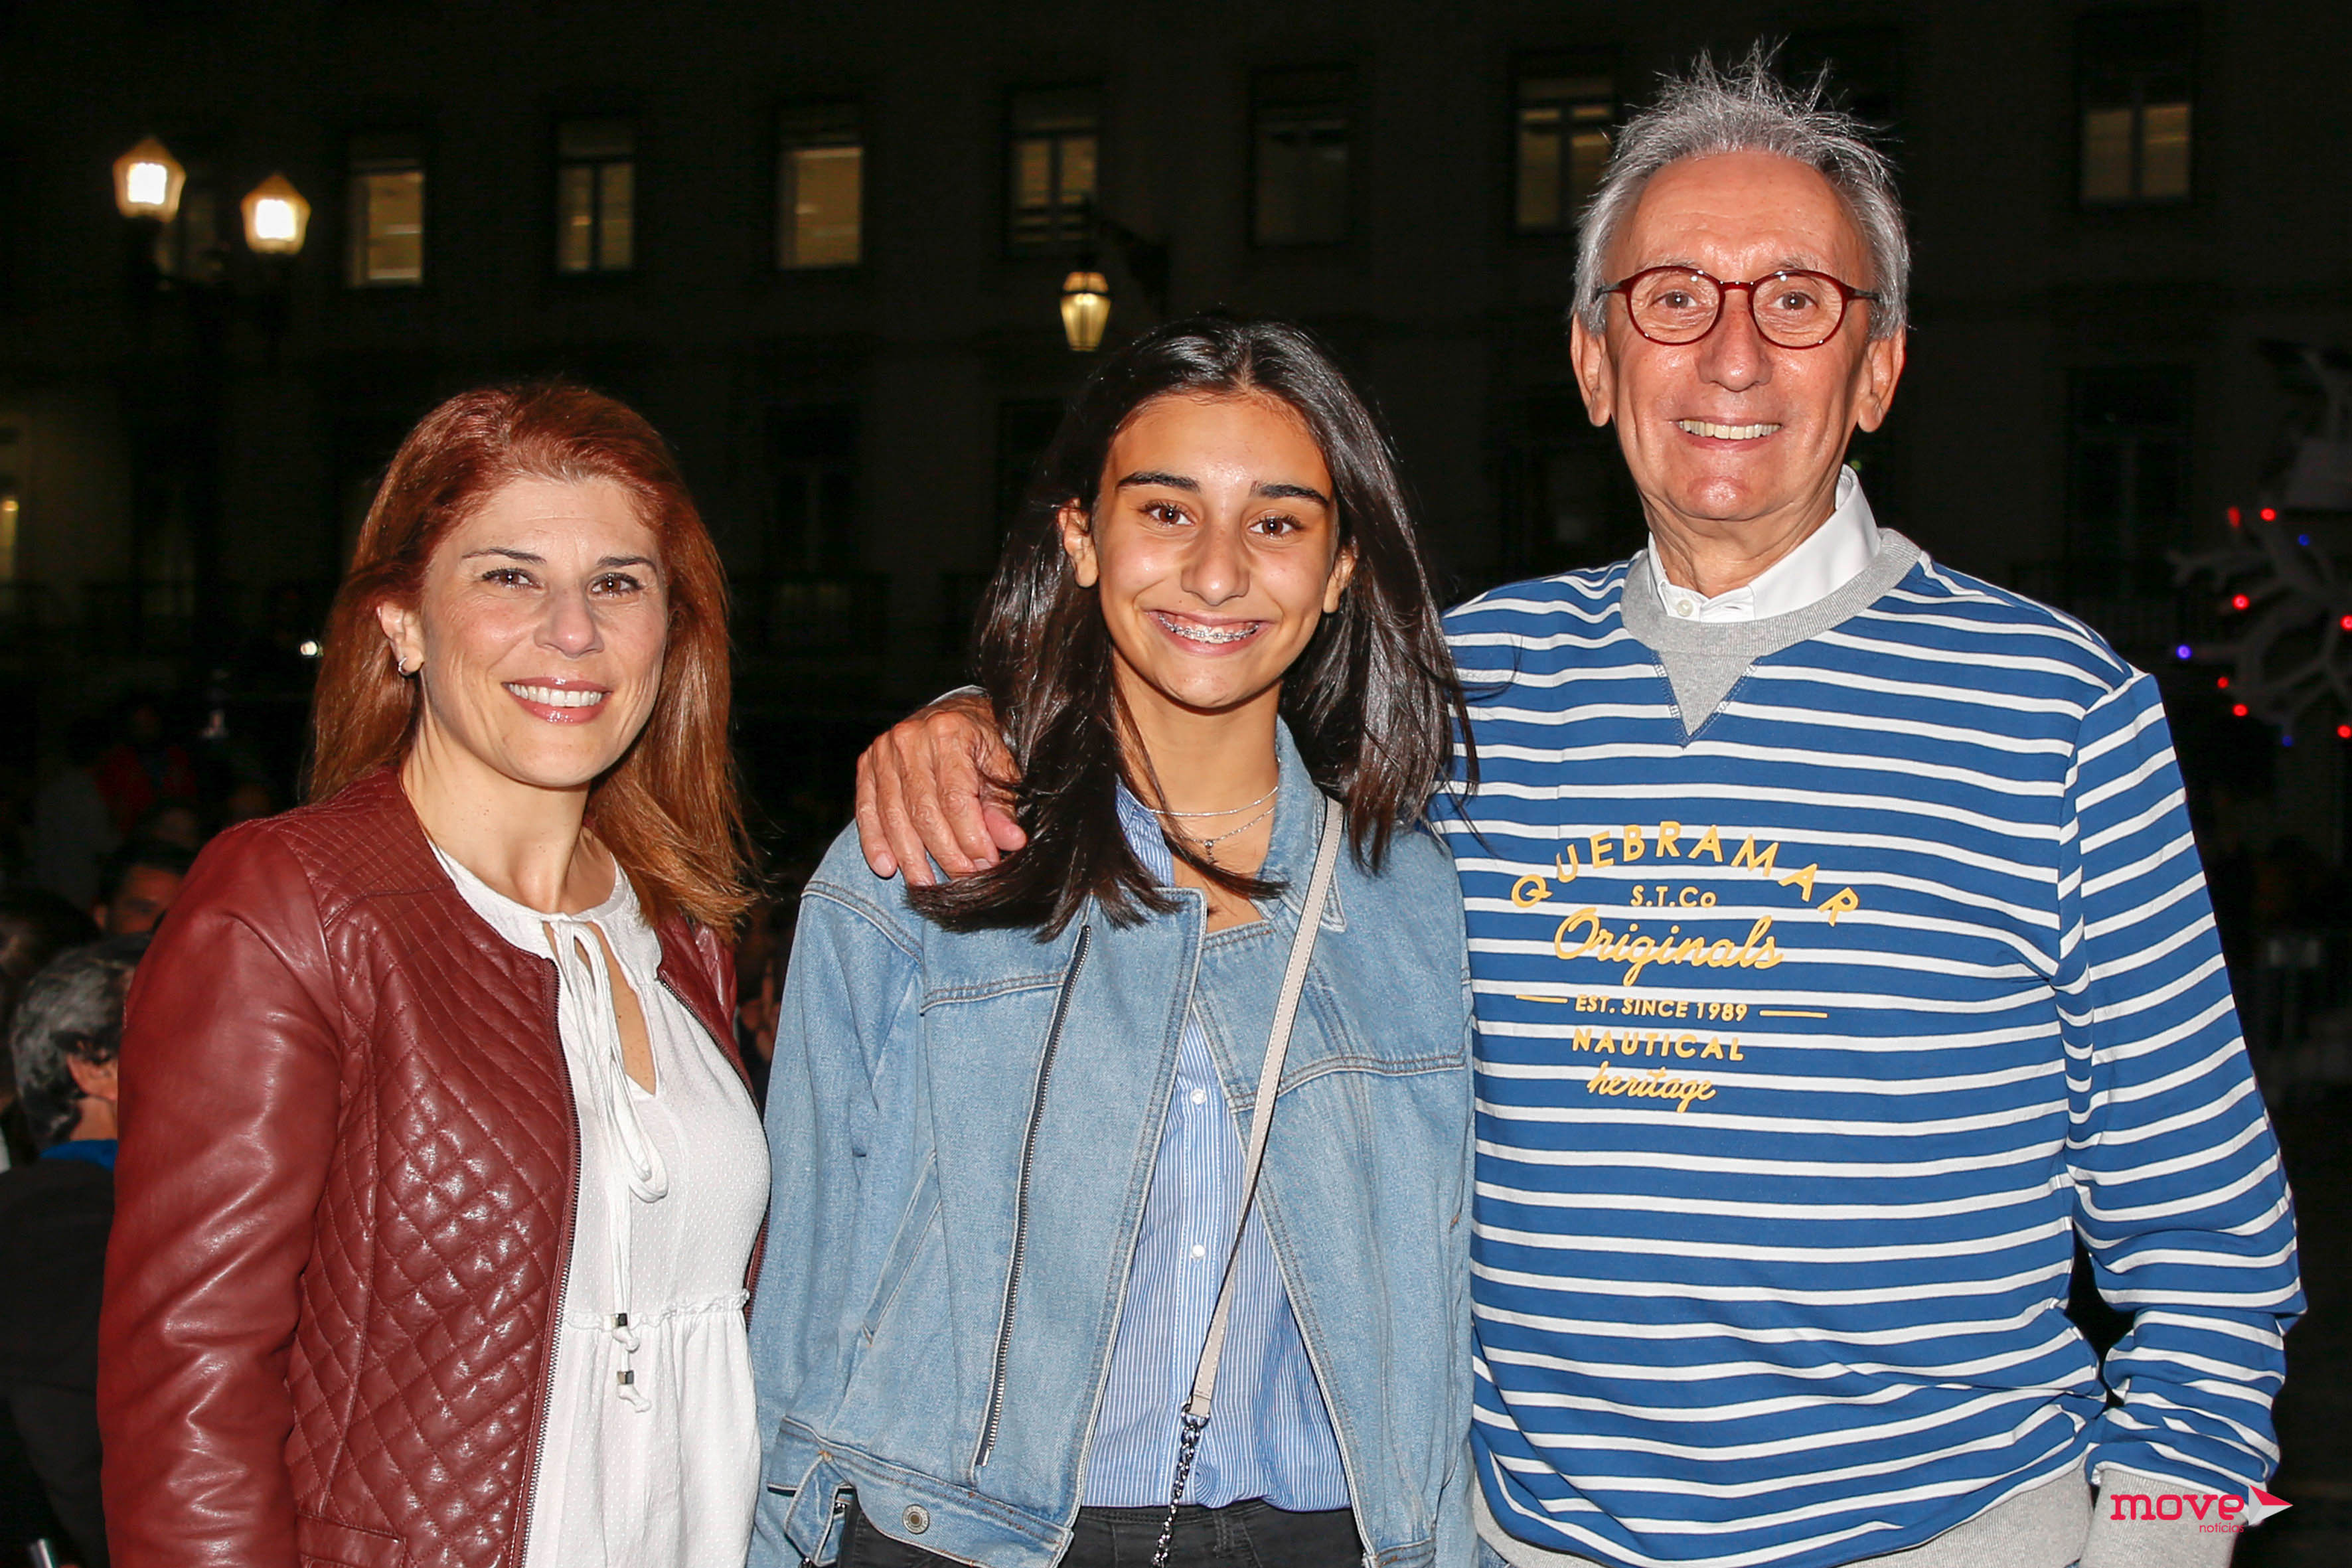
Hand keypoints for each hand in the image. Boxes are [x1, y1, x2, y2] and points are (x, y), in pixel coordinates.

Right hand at [854, 692, 1024, 884]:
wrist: (956, 711)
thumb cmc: (984, 740)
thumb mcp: (1002, 765)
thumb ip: (1003, 804)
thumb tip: (1011, 842)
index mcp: (949, 732)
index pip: (956, 800)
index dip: (971, 839)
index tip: (987, 865)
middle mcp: (910, 738)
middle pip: (924, 812)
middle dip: (945, 854)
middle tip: (964, 881)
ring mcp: (883, 751)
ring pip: (893, 816)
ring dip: (910, 858)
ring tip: (927, 885)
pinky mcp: (867, 764)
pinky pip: (867, 810)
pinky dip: (874, 841)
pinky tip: (886, 867)